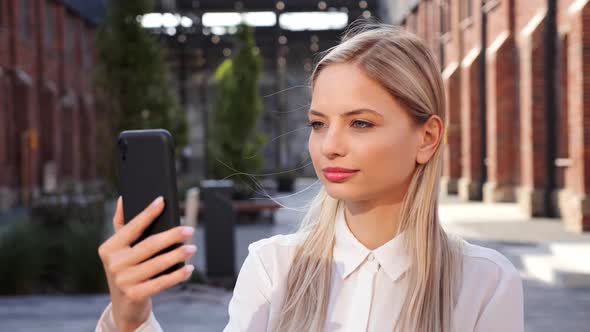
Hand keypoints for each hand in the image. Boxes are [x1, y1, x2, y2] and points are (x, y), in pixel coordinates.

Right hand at [98, 196, 195, 331]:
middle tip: (189, 230)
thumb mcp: (120, 250)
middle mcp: (114, 264)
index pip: (132, 227)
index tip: (162, 201)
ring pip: (158, 264)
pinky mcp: (135, 295)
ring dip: (178, 255)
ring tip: (192, 248)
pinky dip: (177, 275)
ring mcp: (123, 281)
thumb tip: (123, 199)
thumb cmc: (127, 269)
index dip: (147, 213)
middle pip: (149, 245)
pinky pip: (161, 282)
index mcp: (109, 248)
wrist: (124, 306)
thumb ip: (122, 226)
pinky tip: (189, 268)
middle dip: (172, 236)